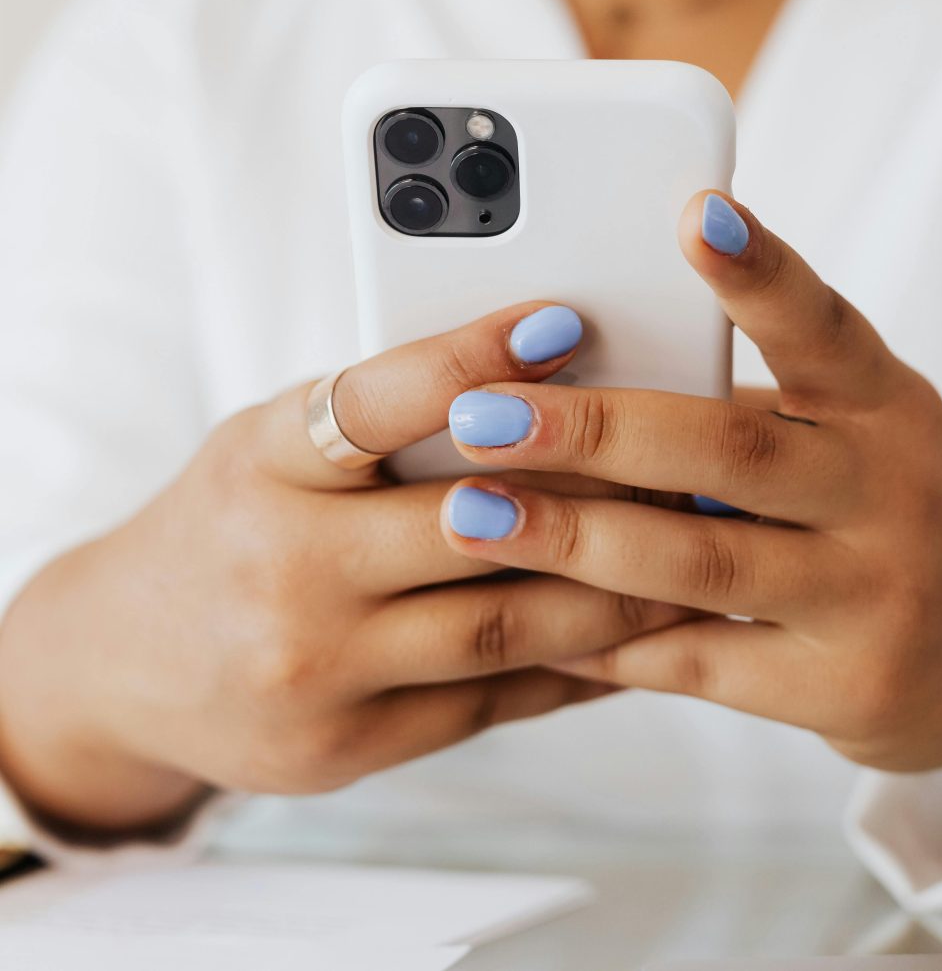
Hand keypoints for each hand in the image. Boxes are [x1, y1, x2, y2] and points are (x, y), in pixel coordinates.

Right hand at [0, 303, 682, 839]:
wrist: (125, 663)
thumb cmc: (228, 523)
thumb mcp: (273, 446)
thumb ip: (380, 424)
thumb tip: (535, 386)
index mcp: (263, 465)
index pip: (374, 400)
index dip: (473, 359)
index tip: (564, 321)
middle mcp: (284, 569)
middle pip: (470, 524)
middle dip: (595, 495)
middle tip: (685, 464)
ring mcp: (315, 671)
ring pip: (502, 626)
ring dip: (613, 591)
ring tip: (688, 553)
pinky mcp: (346, 748)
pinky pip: (491, 702)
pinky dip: (573, 667)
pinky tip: (634, 636)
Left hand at [439, 193, 941, 837]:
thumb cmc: (888, 515)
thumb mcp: (854, 437)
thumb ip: (745, 411)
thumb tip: (578, 379)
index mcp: (887, 405)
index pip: (822, 326)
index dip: (759, 271)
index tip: (694, 212)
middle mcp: (892, 491)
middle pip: (730, 449)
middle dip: (592, 428)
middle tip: (481, 412)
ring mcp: (875, 596)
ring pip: (701, 561)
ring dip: (573, 538)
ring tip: (470, 516)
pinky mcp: (845, 689)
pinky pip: (701, 660)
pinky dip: (608, 638)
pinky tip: (533, 618)